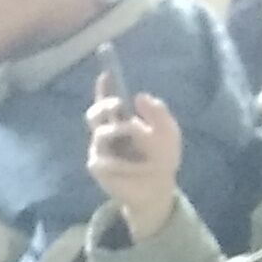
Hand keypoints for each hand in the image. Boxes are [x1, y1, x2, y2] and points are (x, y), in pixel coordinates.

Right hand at [85, 75, 184, 243]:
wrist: (157, 187)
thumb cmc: (162, 158)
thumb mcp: (168, 132)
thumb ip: (158, 113)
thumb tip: (139, 96)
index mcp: (123, 122)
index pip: (109, 102)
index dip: (104, 88)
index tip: (106, 74)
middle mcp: (108, 134)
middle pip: (94, 114)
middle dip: (103, 105)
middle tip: (118, 104)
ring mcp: (100, 150)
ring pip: (100, 134)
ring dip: (119, 131)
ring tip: (137, 136)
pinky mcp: (98, 167)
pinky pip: (103, 159)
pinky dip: (121, 162)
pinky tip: (133, 168)